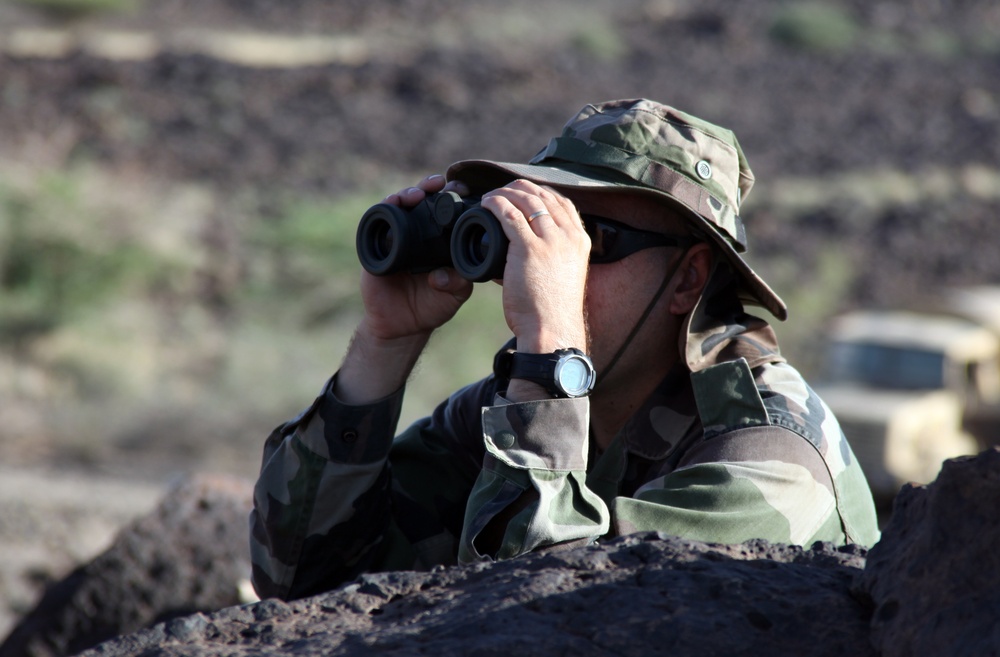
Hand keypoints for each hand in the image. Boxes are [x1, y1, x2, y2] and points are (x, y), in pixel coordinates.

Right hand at [335, 175, 472, 403]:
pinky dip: (385, 209)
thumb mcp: (454, 295)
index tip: (463, 189)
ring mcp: (396, 237)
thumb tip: (443, 274)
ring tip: (417, 194)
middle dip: (430, 187)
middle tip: (439, 183)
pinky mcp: (376, 246)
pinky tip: (392, 204)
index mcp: (441, 240)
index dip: (453, 196)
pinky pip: (377, 223)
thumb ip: (457, 283)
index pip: (447, 210)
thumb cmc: (431, 307)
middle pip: (423, 200)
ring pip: (400, 205)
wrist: (401, 326)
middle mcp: (419, 233)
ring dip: (407, 194)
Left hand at [480, 180, 589, 354]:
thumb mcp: (562, 277)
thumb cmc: (552, 312)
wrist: (553, 332)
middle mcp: (569, 236)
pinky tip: (485, 204)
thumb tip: (517, 249)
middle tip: (500, 192)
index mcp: (580, 241)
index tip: (521, 194)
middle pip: (543, 195)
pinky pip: (509, 215)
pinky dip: (495, 205)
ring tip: (489, 197)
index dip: (539, 193)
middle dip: (519, 188)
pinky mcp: (529, 249)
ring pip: (526, 200)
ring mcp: (551, 241)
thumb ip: (548, 259)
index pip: (562, 203)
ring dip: (504, 193)